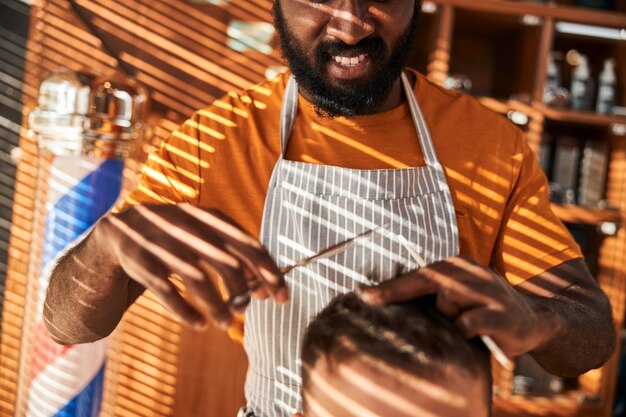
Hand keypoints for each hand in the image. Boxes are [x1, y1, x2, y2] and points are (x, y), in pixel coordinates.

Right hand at [95, 203, 286, 329]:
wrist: (123, 228)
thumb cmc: (179, 235)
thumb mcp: (206, 232)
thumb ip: (234, 252)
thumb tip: (263, 284)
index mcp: (210, 217)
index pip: (249, 245)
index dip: (269, 273)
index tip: (282, 298)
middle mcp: (189, 228)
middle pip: (226, 263)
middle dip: (243, 291)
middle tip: (246, 308)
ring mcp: (164, 245)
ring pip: (197, 280)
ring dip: (217, 306)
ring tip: (227, 323)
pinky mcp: (143, 264)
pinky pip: (168, 293)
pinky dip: (187, 313)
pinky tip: (200, 325)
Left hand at [359, 256, 560, 357]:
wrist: (534, 321)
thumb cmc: (484, 309)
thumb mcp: (459, 294)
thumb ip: (433, 293)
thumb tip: (387, 299)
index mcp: (458, 266)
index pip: (419, 274)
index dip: (391, 285)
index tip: (364, 294)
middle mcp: (471, 273)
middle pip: (427, 281)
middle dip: (396, 291)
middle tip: (369, 299)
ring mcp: (487, 291)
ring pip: (448, 303)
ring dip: (449, 318)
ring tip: (464, 323)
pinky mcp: (500, 314)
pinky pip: (467, 324)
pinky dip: (465, 331)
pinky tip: (475, 333)